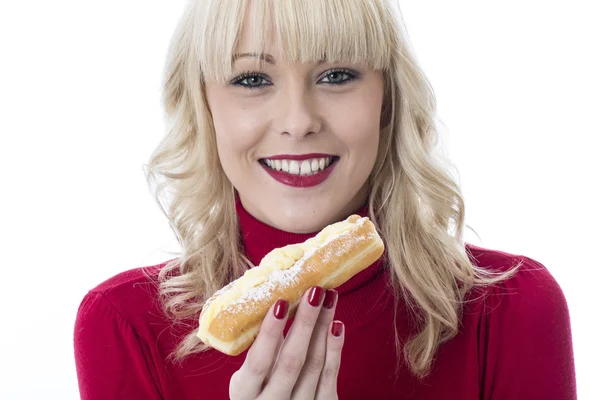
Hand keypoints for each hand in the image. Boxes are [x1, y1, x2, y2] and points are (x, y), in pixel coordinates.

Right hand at [229, 286, 343, 399]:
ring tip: (329, 297)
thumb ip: (259, 349)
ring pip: (314, 365)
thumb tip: (274, 302)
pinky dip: (334, 349)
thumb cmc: (257, 392)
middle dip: (305, 323)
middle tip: (314, 291)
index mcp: (245, 394)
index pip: (258, 363)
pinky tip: (337, 325)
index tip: (280, 302)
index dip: (269, 333)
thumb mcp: (248, 378)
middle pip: (292, 362)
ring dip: (323, 327)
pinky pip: (330, 377)